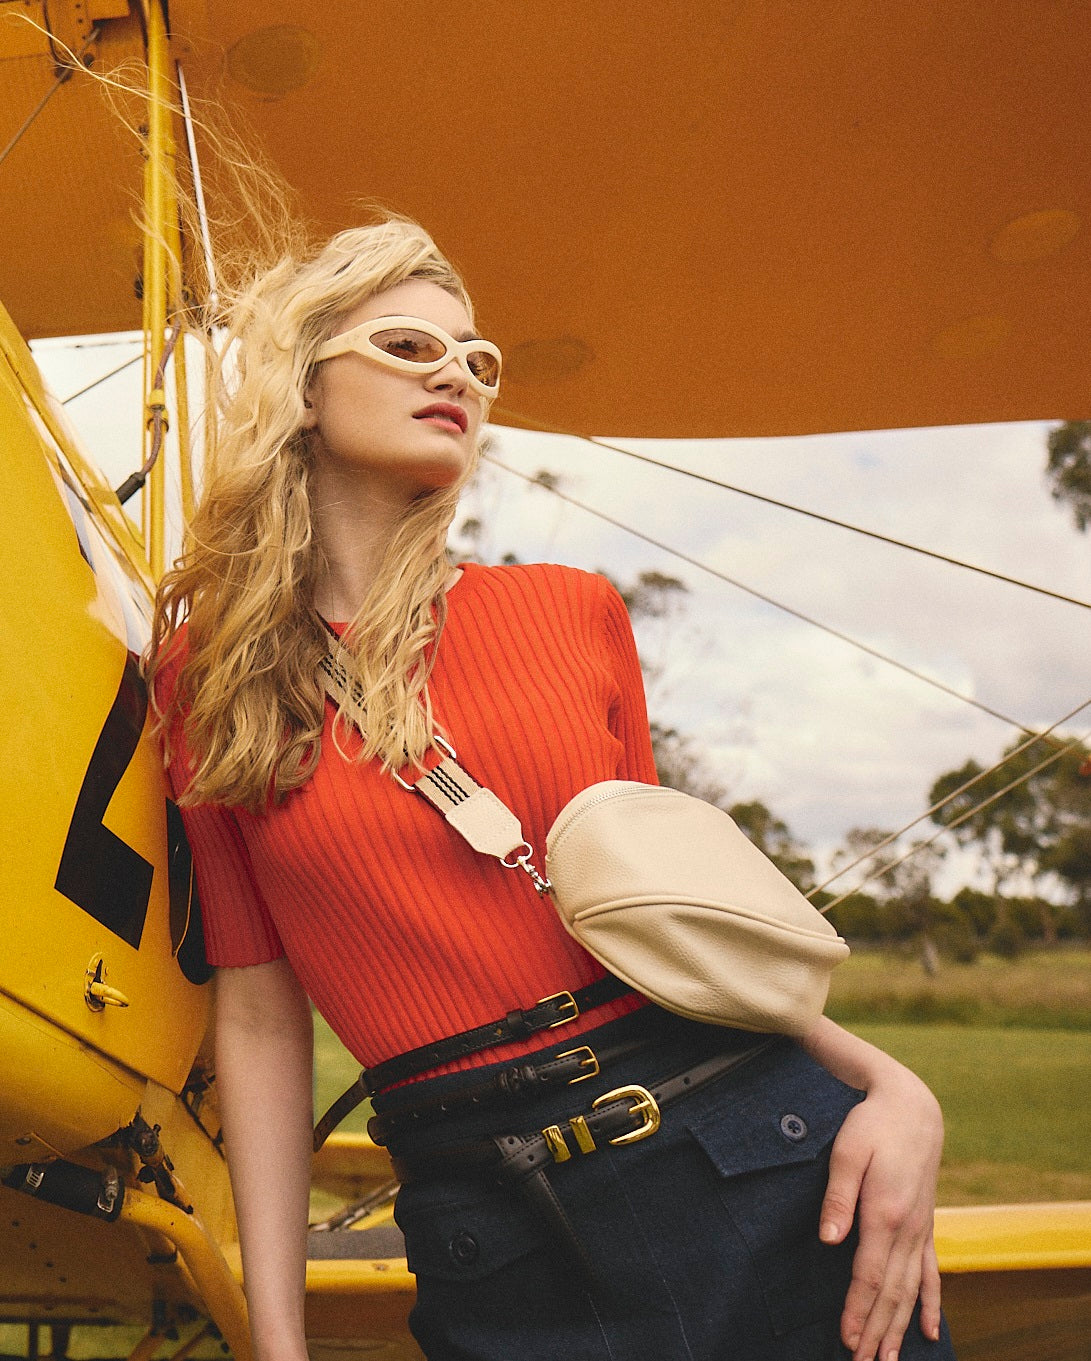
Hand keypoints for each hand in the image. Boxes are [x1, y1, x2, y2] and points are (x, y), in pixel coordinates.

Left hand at [819, 1061, 943, 1360]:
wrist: (911, 1106)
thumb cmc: (872, 1125)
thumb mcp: (847, 1150)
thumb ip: (837, 1196)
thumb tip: (829, 1239)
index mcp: (885, 1213)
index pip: (869, 1275)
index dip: (858, 1310)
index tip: (846, 1338)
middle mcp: (908, 1228)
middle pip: (891, 1291)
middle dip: (876, 1330)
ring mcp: (921, 1229)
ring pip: (911, 1289)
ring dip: (898, 1326)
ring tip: (887, 1359)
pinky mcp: (925, 1224)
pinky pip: (932, 1271)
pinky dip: (931, 1303)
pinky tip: (929, 1330)